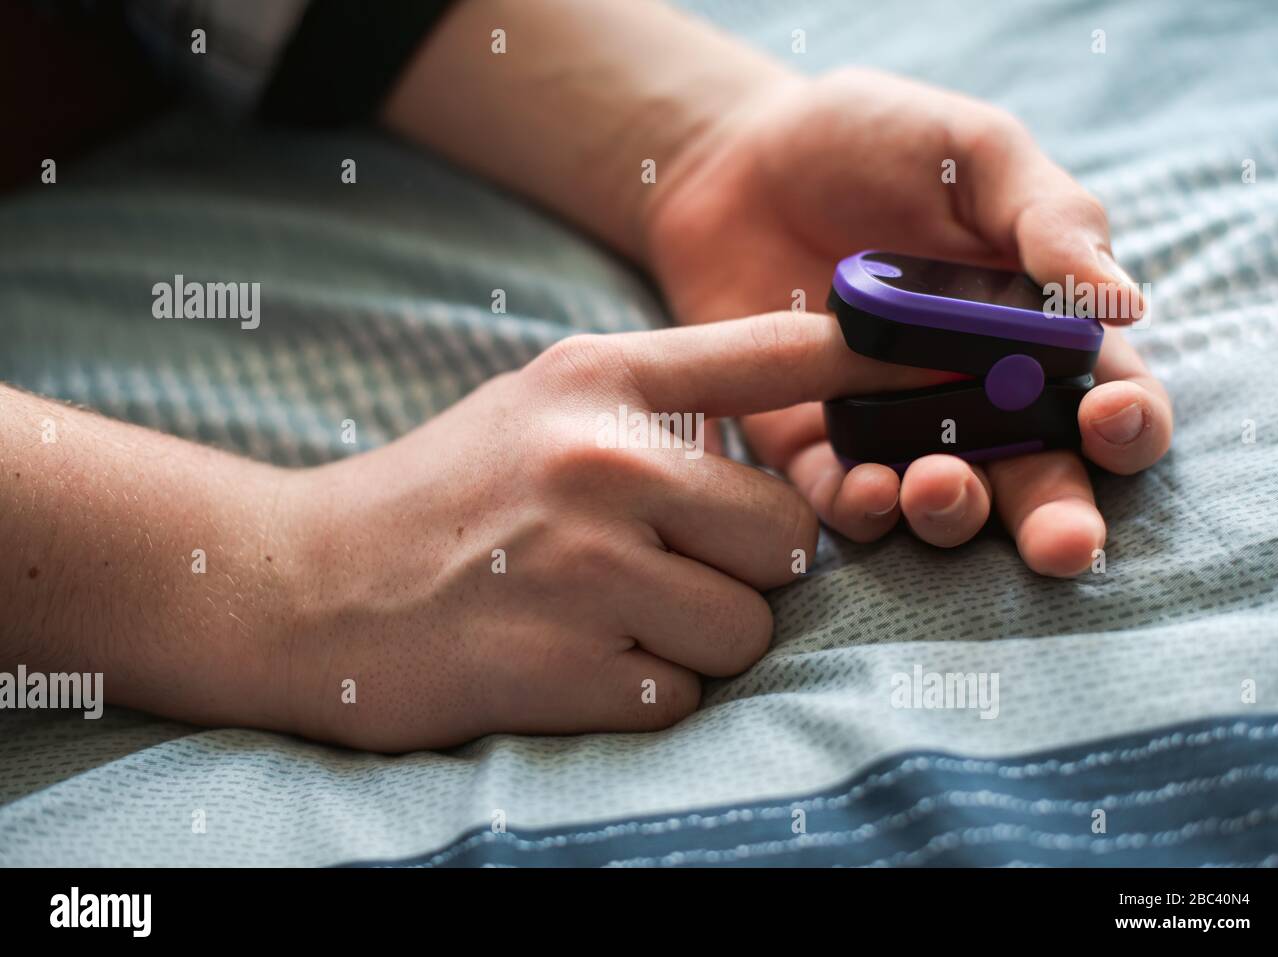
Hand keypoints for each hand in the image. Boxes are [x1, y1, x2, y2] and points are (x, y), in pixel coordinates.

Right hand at [277, 313, 895, 750]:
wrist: (306, 587)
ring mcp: (582, 567)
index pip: (782, 350)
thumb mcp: (545, 404)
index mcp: (601, 380)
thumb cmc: (447, 494)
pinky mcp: (563, 668)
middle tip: (663, 567)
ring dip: (700, 636)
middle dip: (746, 567)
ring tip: (611, 616)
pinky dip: (647, 688)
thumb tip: (800, 427)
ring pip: (748, 625)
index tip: (964, 361)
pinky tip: (573, 660)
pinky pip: (683, 693)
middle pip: (787, 534)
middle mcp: (602, 460)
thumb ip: (665, 398)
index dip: (882, 356)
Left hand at [645, 68, 1172, 576]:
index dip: (1126, 427)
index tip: (1108, 419)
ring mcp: (896, 428)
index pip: (1111, 403)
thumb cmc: (874, 142)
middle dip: (1058, 522)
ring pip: (946, 506)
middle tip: (1064, 547)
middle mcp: (978, 399)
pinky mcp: (814, 445)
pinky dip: (861, 510)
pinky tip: (868, 490)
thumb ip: (1050, 218)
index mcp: (1040, 334)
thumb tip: (1126, 301)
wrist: (741, 159)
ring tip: (938, 487)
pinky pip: (844, 500)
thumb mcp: (975, 153)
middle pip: (1039, 482)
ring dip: (955, 515)